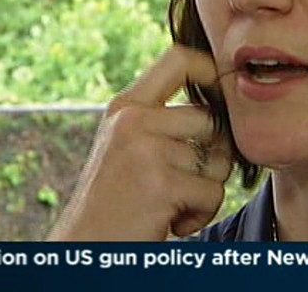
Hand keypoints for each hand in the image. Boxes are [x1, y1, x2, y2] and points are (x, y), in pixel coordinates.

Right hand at [47, 45, 231, 240]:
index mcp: (125, 107)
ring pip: (217, 161)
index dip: (212, 69)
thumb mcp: (126, 147)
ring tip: (170, 204)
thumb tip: (220, 105)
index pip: (178, 59)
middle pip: (210, 119)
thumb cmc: (113, 203)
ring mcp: (145, 149)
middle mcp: (132, 120)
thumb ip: (160, 122)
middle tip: (184, 184)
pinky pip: (212, 192)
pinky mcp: (160, 182)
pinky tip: (170, 222)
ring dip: (204, 190)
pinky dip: (200, 214)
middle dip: (212, 156)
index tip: (223, 90)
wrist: (84, 249)